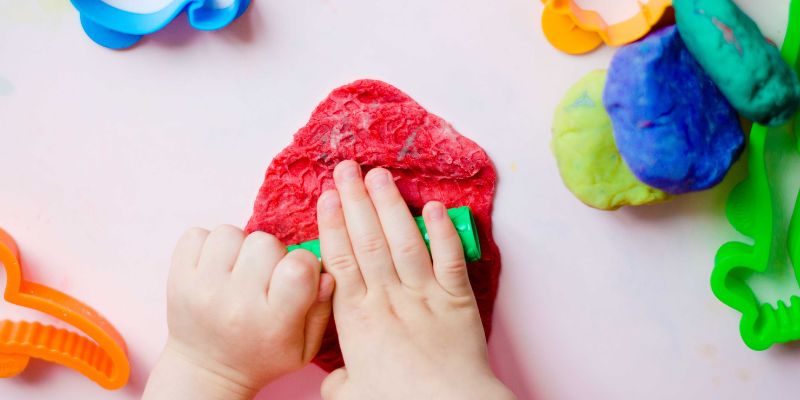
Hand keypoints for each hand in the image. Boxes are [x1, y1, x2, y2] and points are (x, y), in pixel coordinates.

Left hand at [143, 226, 333, 399]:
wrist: (207, 372)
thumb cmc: (262, 355)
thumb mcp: (303, 347)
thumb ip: (320, 310)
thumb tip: (325, 273)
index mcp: (273, 322)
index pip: (299, 266)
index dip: (303, 263)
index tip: (296, 276)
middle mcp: (236, 305)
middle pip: (264, 242)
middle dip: (270, 254)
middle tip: (264, 276)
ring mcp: (203, 290)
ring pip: (230, 233)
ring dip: (238, 246)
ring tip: (238, 270)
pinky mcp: (177, 279)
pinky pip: (196, 234)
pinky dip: (208, 244)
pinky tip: (216, 266)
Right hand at [317, 160, 514, 399]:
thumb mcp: (350, 396)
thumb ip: (339, 379)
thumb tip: (336, 375)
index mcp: (357, 319)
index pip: (341, 260)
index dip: (334, 224)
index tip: (328, 196)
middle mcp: (389, 298)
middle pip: (369, 240)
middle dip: (356, 200)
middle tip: (347, 167)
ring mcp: (425, 295)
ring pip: (404, 241)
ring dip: (391, 206)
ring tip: (380, 175)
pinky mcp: (457, 300)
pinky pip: (449, 259)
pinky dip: (442, 231)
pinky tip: (434, 206)